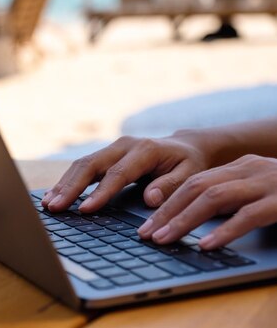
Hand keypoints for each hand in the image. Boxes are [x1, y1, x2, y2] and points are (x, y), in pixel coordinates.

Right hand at [41, 133, 211, 212]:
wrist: (186, 147)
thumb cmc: (190, 164)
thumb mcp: (191, 175)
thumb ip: (171, 186)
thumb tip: (150, 199)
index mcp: (144, 150)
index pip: (117, 173)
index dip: (100, 192)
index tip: (85, 209)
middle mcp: (124, 145)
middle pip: (90, 165)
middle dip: (70, 187)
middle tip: (55, 207)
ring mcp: (112, 148)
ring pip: (82, 165)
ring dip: (64, 184)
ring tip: (49, 204)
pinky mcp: (105, 155)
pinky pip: (82, 167)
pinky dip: (67, 181)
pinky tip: (56, 195)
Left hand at [138, 154, 276, 248]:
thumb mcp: (257, 191)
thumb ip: (231, 199)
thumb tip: (194, 220)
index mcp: (240, 167)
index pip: (192, 183)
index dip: (166, 203)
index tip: (147, 224)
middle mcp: (249, 169)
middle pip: (195, 188)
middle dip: (167, 212)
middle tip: (146, 234)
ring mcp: (266, 183)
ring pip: (214, 198)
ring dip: (185, 221)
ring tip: (166, 239)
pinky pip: (249, 214)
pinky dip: (226, 230)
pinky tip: (208, 244)